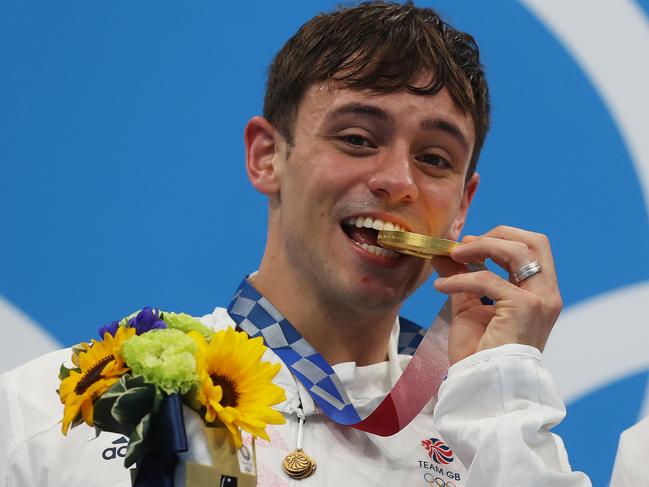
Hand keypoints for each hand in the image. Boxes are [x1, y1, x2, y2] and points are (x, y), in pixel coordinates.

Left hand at [432, 225, 562, 364]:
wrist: (482, 383)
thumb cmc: (480, 352)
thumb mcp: (468, 306)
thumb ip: (461, 277)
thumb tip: (443, 253)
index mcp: (539, 293)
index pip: (532, 248)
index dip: (500, 238)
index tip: (468, 245)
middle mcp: (547, 294)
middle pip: (533, 241)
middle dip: (496, 235)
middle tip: (464, 245)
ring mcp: (540, 300)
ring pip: (516, 251)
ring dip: (479, 247)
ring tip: (451, 256)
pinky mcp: (525, 307)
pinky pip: (488, 279)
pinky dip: (460, 279)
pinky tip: (441, 287)